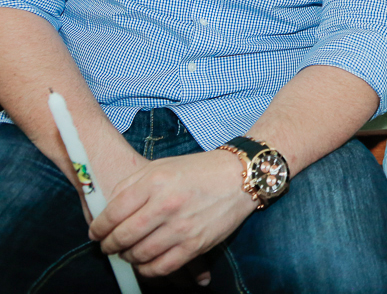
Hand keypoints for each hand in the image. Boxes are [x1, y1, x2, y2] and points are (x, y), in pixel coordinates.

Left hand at [89, 149, 257, 276]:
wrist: (240, 176)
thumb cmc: (199, 170)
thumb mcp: (161, 166)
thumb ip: (130, 186)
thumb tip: (107, 212)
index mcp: (156, 182)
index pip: (113, 213)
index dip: (98, 228)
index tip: (96, 233)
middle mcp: (167, 205)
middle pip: (122, 237)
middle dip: (109, 246)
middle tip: (108, 246)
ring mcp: (183, 227)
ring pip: (139, 254)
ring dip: (127, 257)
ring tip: (127, 252)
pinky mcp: (196, 244)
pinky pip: (162, 267)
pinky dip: (147, 270)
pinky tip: (145, 263)